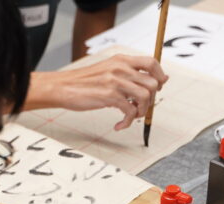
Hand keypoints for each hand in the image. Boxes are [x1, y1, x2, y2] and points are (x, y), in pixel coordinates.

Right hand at [25, 55, 168, 130]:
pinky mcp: (109, 96)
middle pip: (153, 83)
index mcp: (121, 60)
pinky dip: (128, 122)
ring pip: (145, 97)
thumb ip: (128, 73)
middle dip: (151, 99)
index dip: (160, 76)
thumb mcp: (108, 70)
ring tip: (131, 116)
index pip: (152, 62)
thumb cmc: (84, 82)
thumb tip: (152, 81)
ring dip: (141, 111)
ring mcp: (116, 81)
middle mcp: (121, 68)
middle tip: (140, 107)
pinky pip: (130, 111)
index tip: (157, 88)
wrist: (63, 87)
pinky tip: (119, 125)